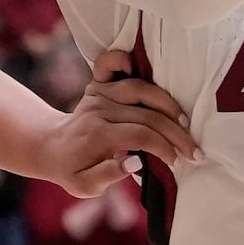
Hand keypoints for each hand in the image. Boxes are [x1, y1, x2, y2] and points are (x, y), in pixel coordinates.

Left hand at [42, 48, 200, 197]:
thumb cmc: (71, 170)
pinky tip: (139, 64)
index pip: (140, 136)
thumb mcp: (84, 186)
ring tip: (184, 122)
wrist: (50, 146)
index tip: (177, 161)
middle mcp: (99, 110)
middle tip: (193, 150)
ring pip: (140, 89)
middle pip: (147, 115)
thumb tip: (136, 163)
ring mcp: (98, 94)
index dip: (164, 148)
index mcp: (97, 135)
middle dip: (176, 133)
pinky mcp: (97, 84)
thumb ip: (108, 176)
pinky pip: (108, 63)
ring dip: (167, 103)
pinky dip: (122, 59)